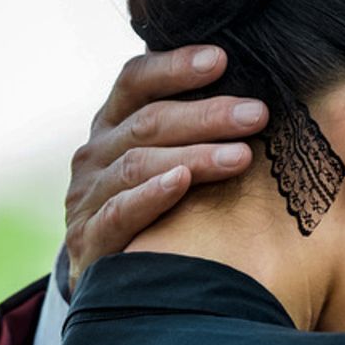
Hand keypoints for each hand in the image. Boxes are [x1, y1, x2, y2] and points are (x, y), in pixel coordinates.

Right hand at [63, 46, 271, 290]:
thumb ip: (191, 131)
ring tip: (241, 156)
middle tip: (257, 114)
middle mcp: (94, 155)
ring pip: (139, 163)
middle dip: (207, 115)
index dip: (175, 66)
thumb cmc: (154, 214)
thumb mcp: (164, 164)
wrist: (112, 286)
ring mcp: (86, 196)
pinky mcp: (88, 239)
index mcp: (112, 126)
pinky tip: (182, 183)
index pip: (136, 80)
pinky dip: (151, 196)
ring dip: (194, 155)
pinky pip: (119, 211)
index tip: (222, 58)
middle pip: (148, 122)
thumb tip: (254, 99)